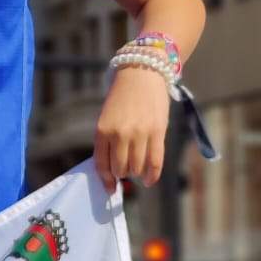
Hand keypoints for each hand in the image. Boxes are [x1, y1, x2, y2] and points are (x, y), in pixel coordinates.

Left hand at [93, 67, 170, 195]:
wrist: (142, 73)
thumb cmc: (122, 97)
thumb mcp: (107, 117)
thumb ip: (108, 140)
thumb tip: (112, 168)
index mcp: (103, 130)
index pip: (101, 164)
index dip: (106, 180)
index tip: (109, 188)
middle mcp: (120, 133)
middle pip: (120, 169)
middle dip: (122, 174)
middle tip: (125, 170)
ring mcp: (140, 133)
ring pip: (137, 168)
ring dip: (136, 173)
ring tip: (137, 169)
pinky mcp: (158, 132)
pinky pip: (155, 162)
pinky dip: (152, 175)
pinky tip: (149, 180)